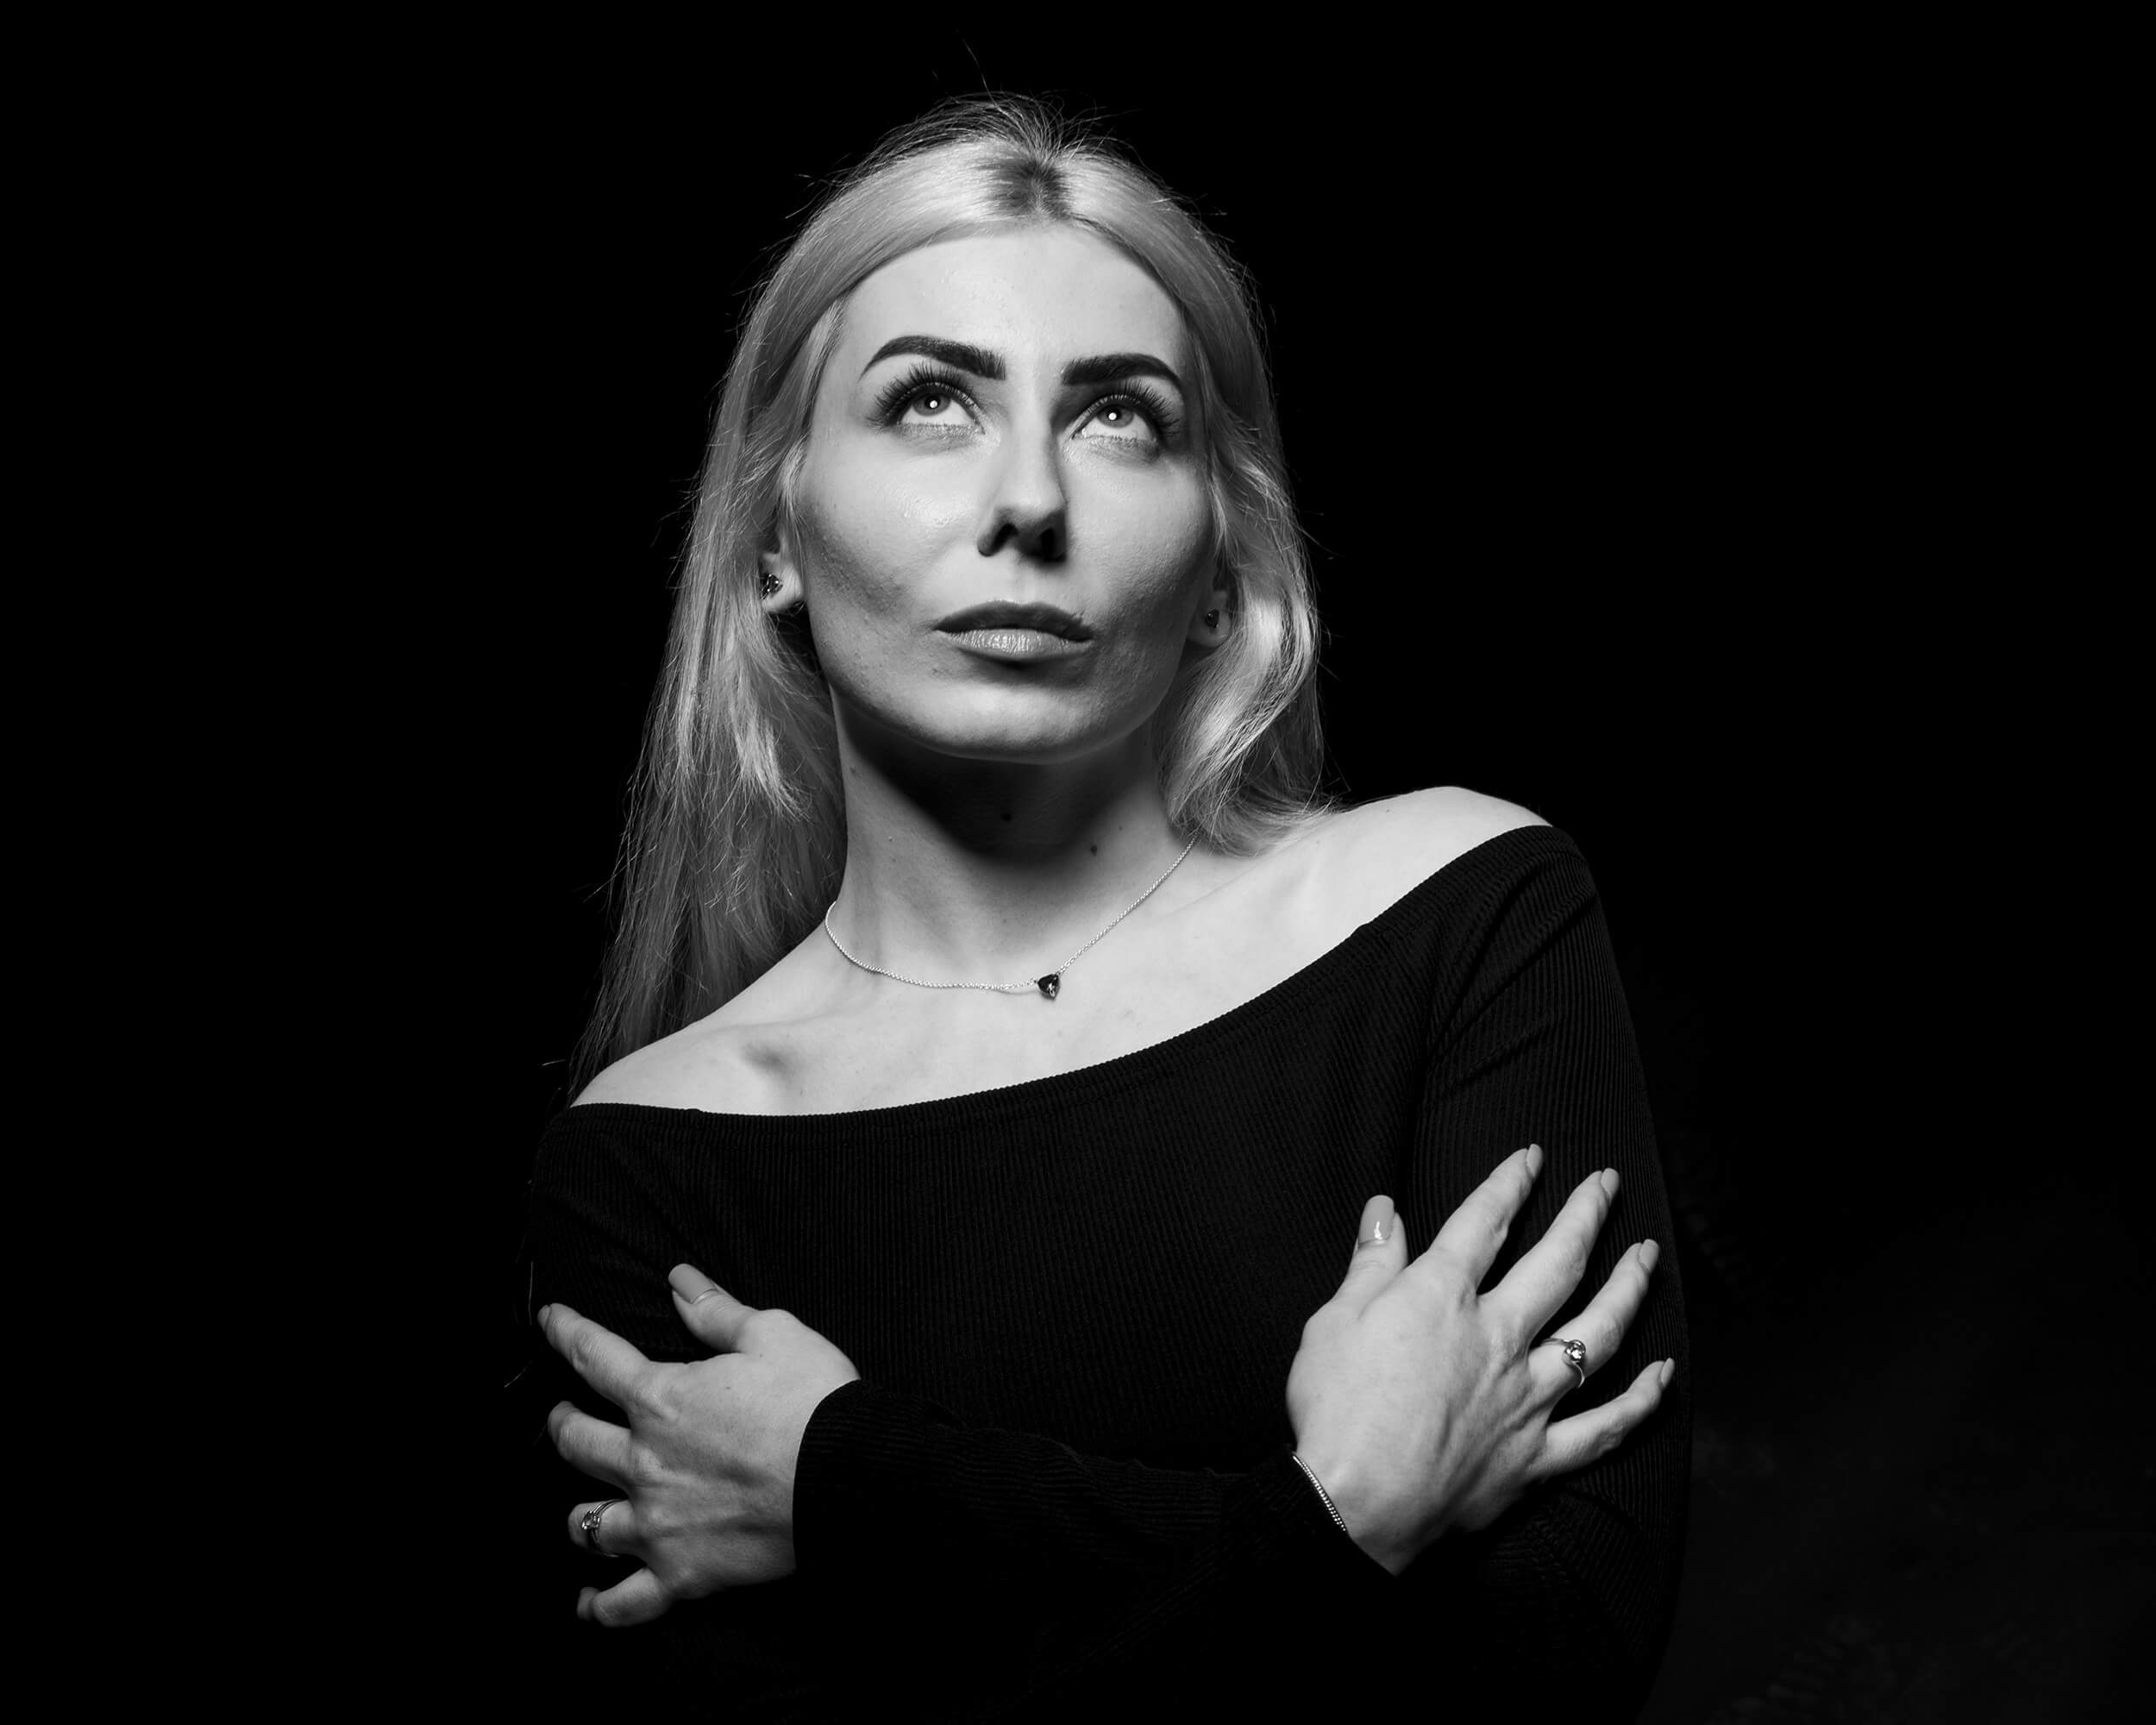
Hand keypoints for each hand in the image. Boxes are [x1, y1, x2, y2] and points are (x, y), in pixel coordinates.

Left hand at [540, 1267, 861, 1625]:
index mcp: (662, 1398)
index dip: (566, 1333)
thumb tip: (677, 1280)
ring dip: (576, 1513)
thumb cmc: (813, 1400)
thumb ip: (715, 1310)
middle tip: (561, 1415)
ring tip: (577, 1511)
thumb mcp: (771, 1333)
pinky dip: (603, 1604)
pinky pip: (626, 1600)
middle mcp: (644, 1462)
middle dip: (562, 1423)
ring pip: (588, 1523)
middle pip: (578, 1442)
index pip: (596, 1356)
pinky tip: (589, 1604)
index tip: (549, 1320)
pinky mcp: (681, 1573)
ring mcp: (657, 1523)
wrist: (846, 1477)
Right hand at [1286, 1144, 1668, 1574]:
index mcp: (1442, 1298)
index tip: (1533, 1158)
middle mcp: (1497, 1338)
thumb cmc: (1336, 1411)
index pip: (1485, 1222)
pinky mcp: (1536, 1455)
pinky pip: (1603, 1427)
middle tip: (1608, 1185)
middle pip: (1558, 1264)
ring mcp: (1526, 1397)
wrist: (1355, 1504)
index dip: (1511, 1183)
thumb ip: (1371, 1264)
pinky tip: (1662, 1375)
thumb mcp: (1333, 1322)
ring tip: (1647, 1259)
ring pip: (1597, 1335)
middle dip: (1587, 1216)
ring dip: (1628, 1290)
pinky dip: (1639, 1402)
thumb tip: (1386, 1210)